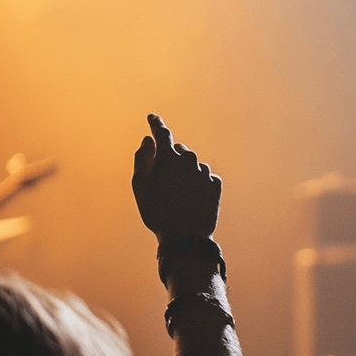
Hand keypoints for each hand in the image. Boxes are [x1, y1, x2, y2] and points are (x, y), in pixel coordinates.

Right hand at [132, 114, 221, 241]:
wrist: (185, 238)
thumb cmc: (157, 212)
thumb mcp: (140, 185)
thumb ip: (142, 158)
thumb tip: (147, 140)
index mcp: (168, 157)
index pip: (162, 132)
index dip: (156, 123)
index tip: (152, 118)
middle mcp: (189, 159)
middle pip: (178, 151)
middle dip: (170, 159)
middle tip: (163, 182)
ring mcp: (204, 171)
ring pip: (192, 165)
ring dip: (185, 174)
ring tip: (177, 197)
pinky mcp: (215, 184)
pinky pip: (204, 177)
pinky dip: (197, 183)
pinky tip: (191, 200)